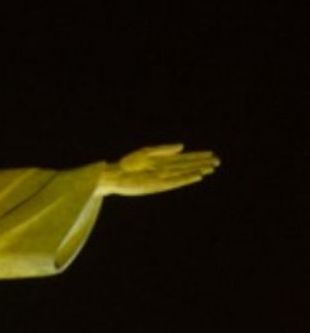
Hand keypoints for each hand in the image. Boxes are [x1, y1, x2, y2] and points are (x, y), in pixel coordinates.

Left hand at [98, 144, 219, 196]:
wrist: (115, 175)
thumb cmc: (128, 164)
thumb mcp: (146, 153)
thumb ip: (164, 150)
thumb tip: (182, 147)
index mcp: (163, 161)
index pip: (184, 158)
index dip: (197, 156)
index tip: (211, 154)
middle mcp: (165, 170)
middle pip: (187, 166)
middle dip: (201, 163)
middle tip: (217, 162)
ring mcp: (162, 178)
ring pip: (184, 173)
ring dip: (197, 171)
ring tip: (210, 169)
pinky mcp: (157, 185)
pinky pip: (175, 182)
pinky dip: (186, 178)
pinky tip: (196, 176)